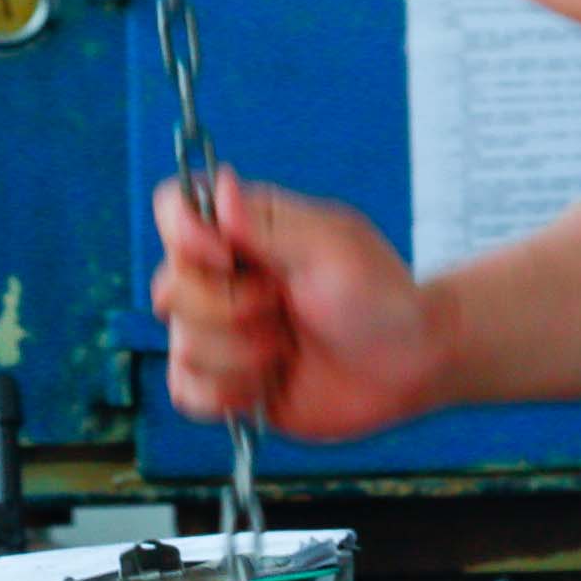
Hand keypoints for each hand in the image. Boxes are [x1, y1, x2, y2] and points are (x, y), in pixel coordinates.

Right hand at [149, 166, 442, 442]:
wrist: (410, 365)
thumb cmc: (380, 295)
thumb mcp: (332, 248)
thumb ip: (269, 224)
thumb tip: (221, 185)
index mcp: (245, 231)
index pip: (175, 211)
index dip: (183, 234)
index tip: (226, 256)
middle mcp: (225, 279)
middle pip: (170, 287)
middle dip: (230, 308)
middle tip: (284, 306)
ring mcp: (222, 334)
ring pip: (181, 346)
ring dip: (241, 356)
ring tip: (287, 348)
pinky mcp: (227, 385)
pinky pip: (186, 394)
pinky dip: (225, 395)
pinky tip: (266, 385)